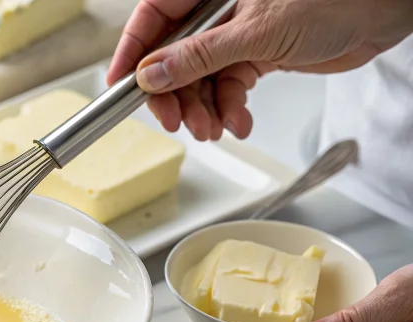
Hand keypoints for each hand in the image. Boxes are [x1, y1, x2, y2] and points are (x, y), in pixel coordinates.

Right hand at [106, 0, 412, 140]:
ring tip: (213, 127)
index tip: (120, 86)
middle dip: (173, 95)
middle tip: (176, 121)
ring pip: (199, 79)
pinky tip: (238, 120)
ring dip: (203, 109)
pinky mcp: (257, 54)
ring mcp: (236, 33)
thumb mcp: (256, 32)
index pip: (153, 19)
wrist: (386, 12)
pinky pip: (228, 87)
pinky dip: (230, 108)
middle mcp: (217, 10)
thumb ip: (199, 57)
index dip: (132, 54)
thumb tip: (152, 76)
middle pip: (172, 57)